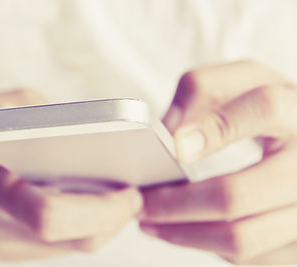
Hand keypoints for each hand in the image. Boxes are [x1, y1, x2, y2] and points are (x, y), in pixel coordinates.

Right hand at [0, 89, 141, 260]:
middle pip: (73, 242)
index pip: (52, 218)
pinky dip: (74, 228)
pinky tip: (81, 204)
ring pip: (67, 249)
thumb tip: (92, 134)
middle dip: (113, 222)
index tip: (132, 192)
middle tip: (133, 195)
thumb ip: (45, 119)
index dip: (102, 210)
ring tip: (115, 199)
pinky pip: (49, 247)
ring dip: (98, 226)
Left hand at [139, 61, 296, 263]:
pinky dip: (206, 245)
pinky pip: (248, 256)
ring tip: (151, 221)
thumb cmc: (259, 108)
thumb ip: (200, 91)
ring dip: (183, 233)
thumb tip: (168, 134)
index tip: (174, 150)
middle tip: (141, 202)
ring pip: (240, 238)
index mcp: (296, 112)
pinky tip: (185, 229)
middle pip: (236, 195)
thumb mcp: (238, 82)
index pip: (264, 109)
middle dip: (175, 204)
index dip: (215, 129)